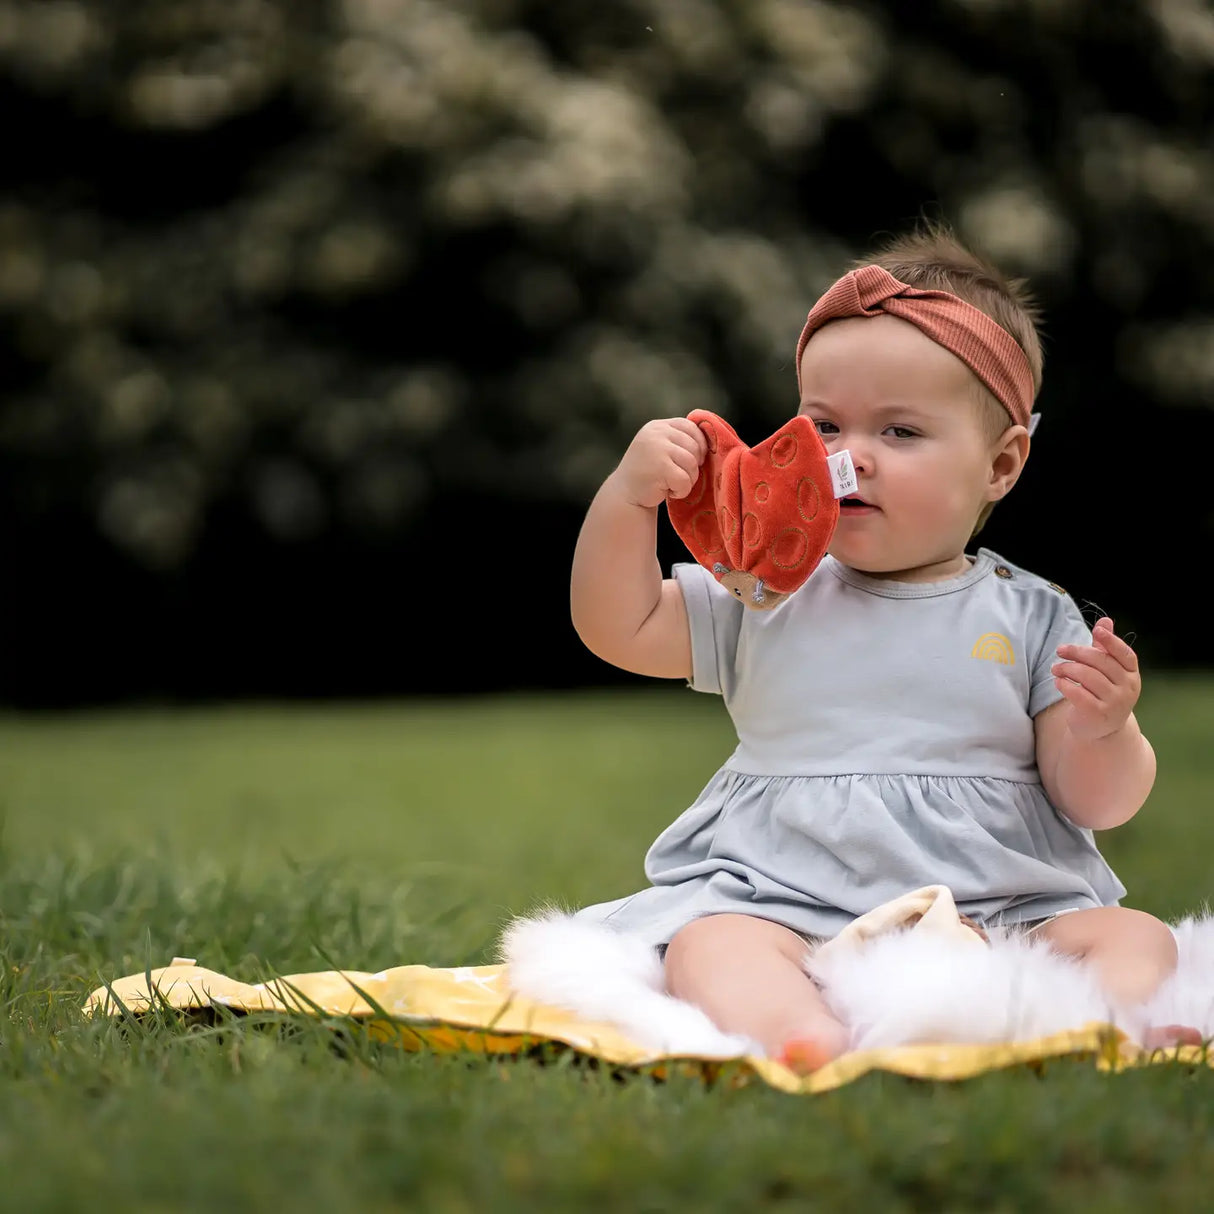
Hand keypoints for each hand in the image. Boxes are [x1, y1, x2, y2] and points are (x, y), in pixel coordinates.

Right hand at [611, 417, 707, 508]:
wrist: (624, 494)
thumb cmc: (647, 472)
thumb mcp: (659, 447)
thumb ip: (677, 439)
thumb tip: (710, 440)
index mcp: (658, 426)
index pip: (690, 426)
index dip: (699, 443)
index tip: (694, 459)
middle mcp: (657, 433)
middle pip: (694, 447)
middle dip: (693, 466)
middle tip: (679, 476)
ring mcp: (658, 449)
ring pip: (692, 463)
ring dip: (688, 479)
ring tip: (673, 484)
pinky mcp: (661, 468)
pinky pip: (686, 480)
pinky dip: (682, 491)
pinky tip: (669, 491)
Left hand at [1051, 617, 1141, 741]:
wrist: (1099, 730)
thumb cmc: (1100, 693)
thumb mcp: (1105, 671)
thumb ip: (1104, 647)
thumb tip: (1105, 620)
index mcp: (1132, 675)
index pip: (1126, 654)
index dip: (1113, 641)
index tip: (1097, 630)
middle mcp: (1128, 689)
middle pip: (1102, 663)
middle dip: (1078, 653)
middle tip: (1060, 650)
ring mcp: (1115, 703)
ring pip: (1088, 677)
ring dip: (1067, 668)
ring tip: (1055, 668)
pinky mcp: (1099, 714)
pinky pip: (1079, 694)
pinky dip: (1065, 685)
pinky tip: (1058, 682)